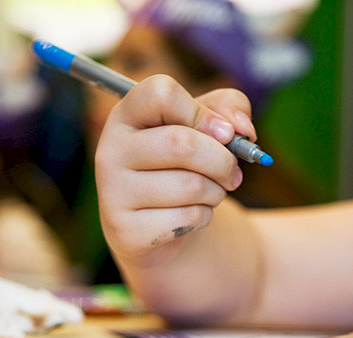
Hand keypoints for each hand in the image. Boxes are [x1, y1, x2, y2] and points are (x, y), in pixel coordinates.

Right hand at [95, 75, 255, 265]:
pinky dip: (204, 218)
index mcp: (127, 115)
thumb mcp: (205, 128)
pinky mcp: (124, 229)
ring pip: (190, 185)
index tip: (224, 133)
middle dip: (222, 160)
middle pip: (181, 143)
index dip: (201, 112)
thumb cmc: (183, 166)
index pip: (160, 93)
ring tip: (211, 193)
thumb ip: (229, 110)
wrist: (156, 224)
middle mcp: (110, 149)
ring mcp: (113, 192)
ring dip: (216, 192)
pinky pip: (187, 218)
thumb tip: (242, 128)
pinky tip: (192, 216)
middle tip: (233, 173)